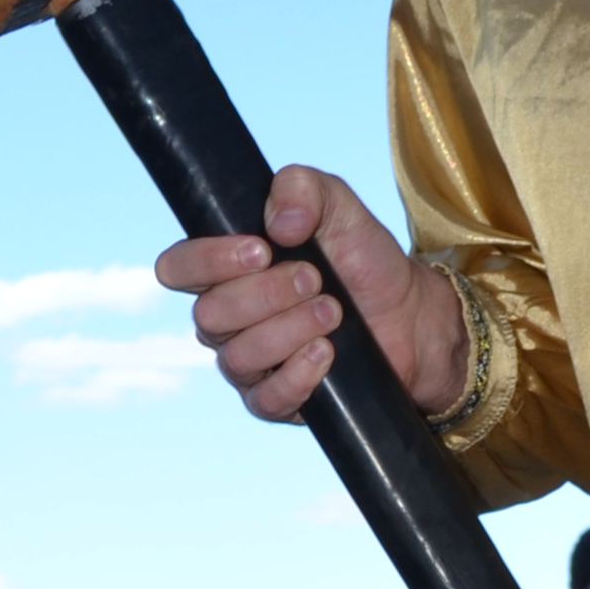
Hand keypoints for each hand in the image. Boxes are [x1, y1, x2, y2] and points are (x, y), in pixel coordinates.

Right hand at [156, 167, 471, 424]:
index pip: (177, 267)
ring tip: (333, 311)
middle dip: (267, 293)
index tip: (261, 250)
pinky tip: (328, 352)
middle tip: (315, 278)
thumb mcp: (340, 206)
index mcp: (227, 269)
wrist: (412, 314)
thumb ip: (303, 188)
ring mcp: (250, 363)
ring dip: (289, 330)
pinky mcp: (278, 400)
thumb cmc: (363, 258)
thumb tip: (277, 223)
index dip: (207, 260)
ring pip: (237, 358)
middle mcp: (228, 319)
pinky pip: (265, 400)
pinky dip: (297, 374)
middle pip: (209, 314)